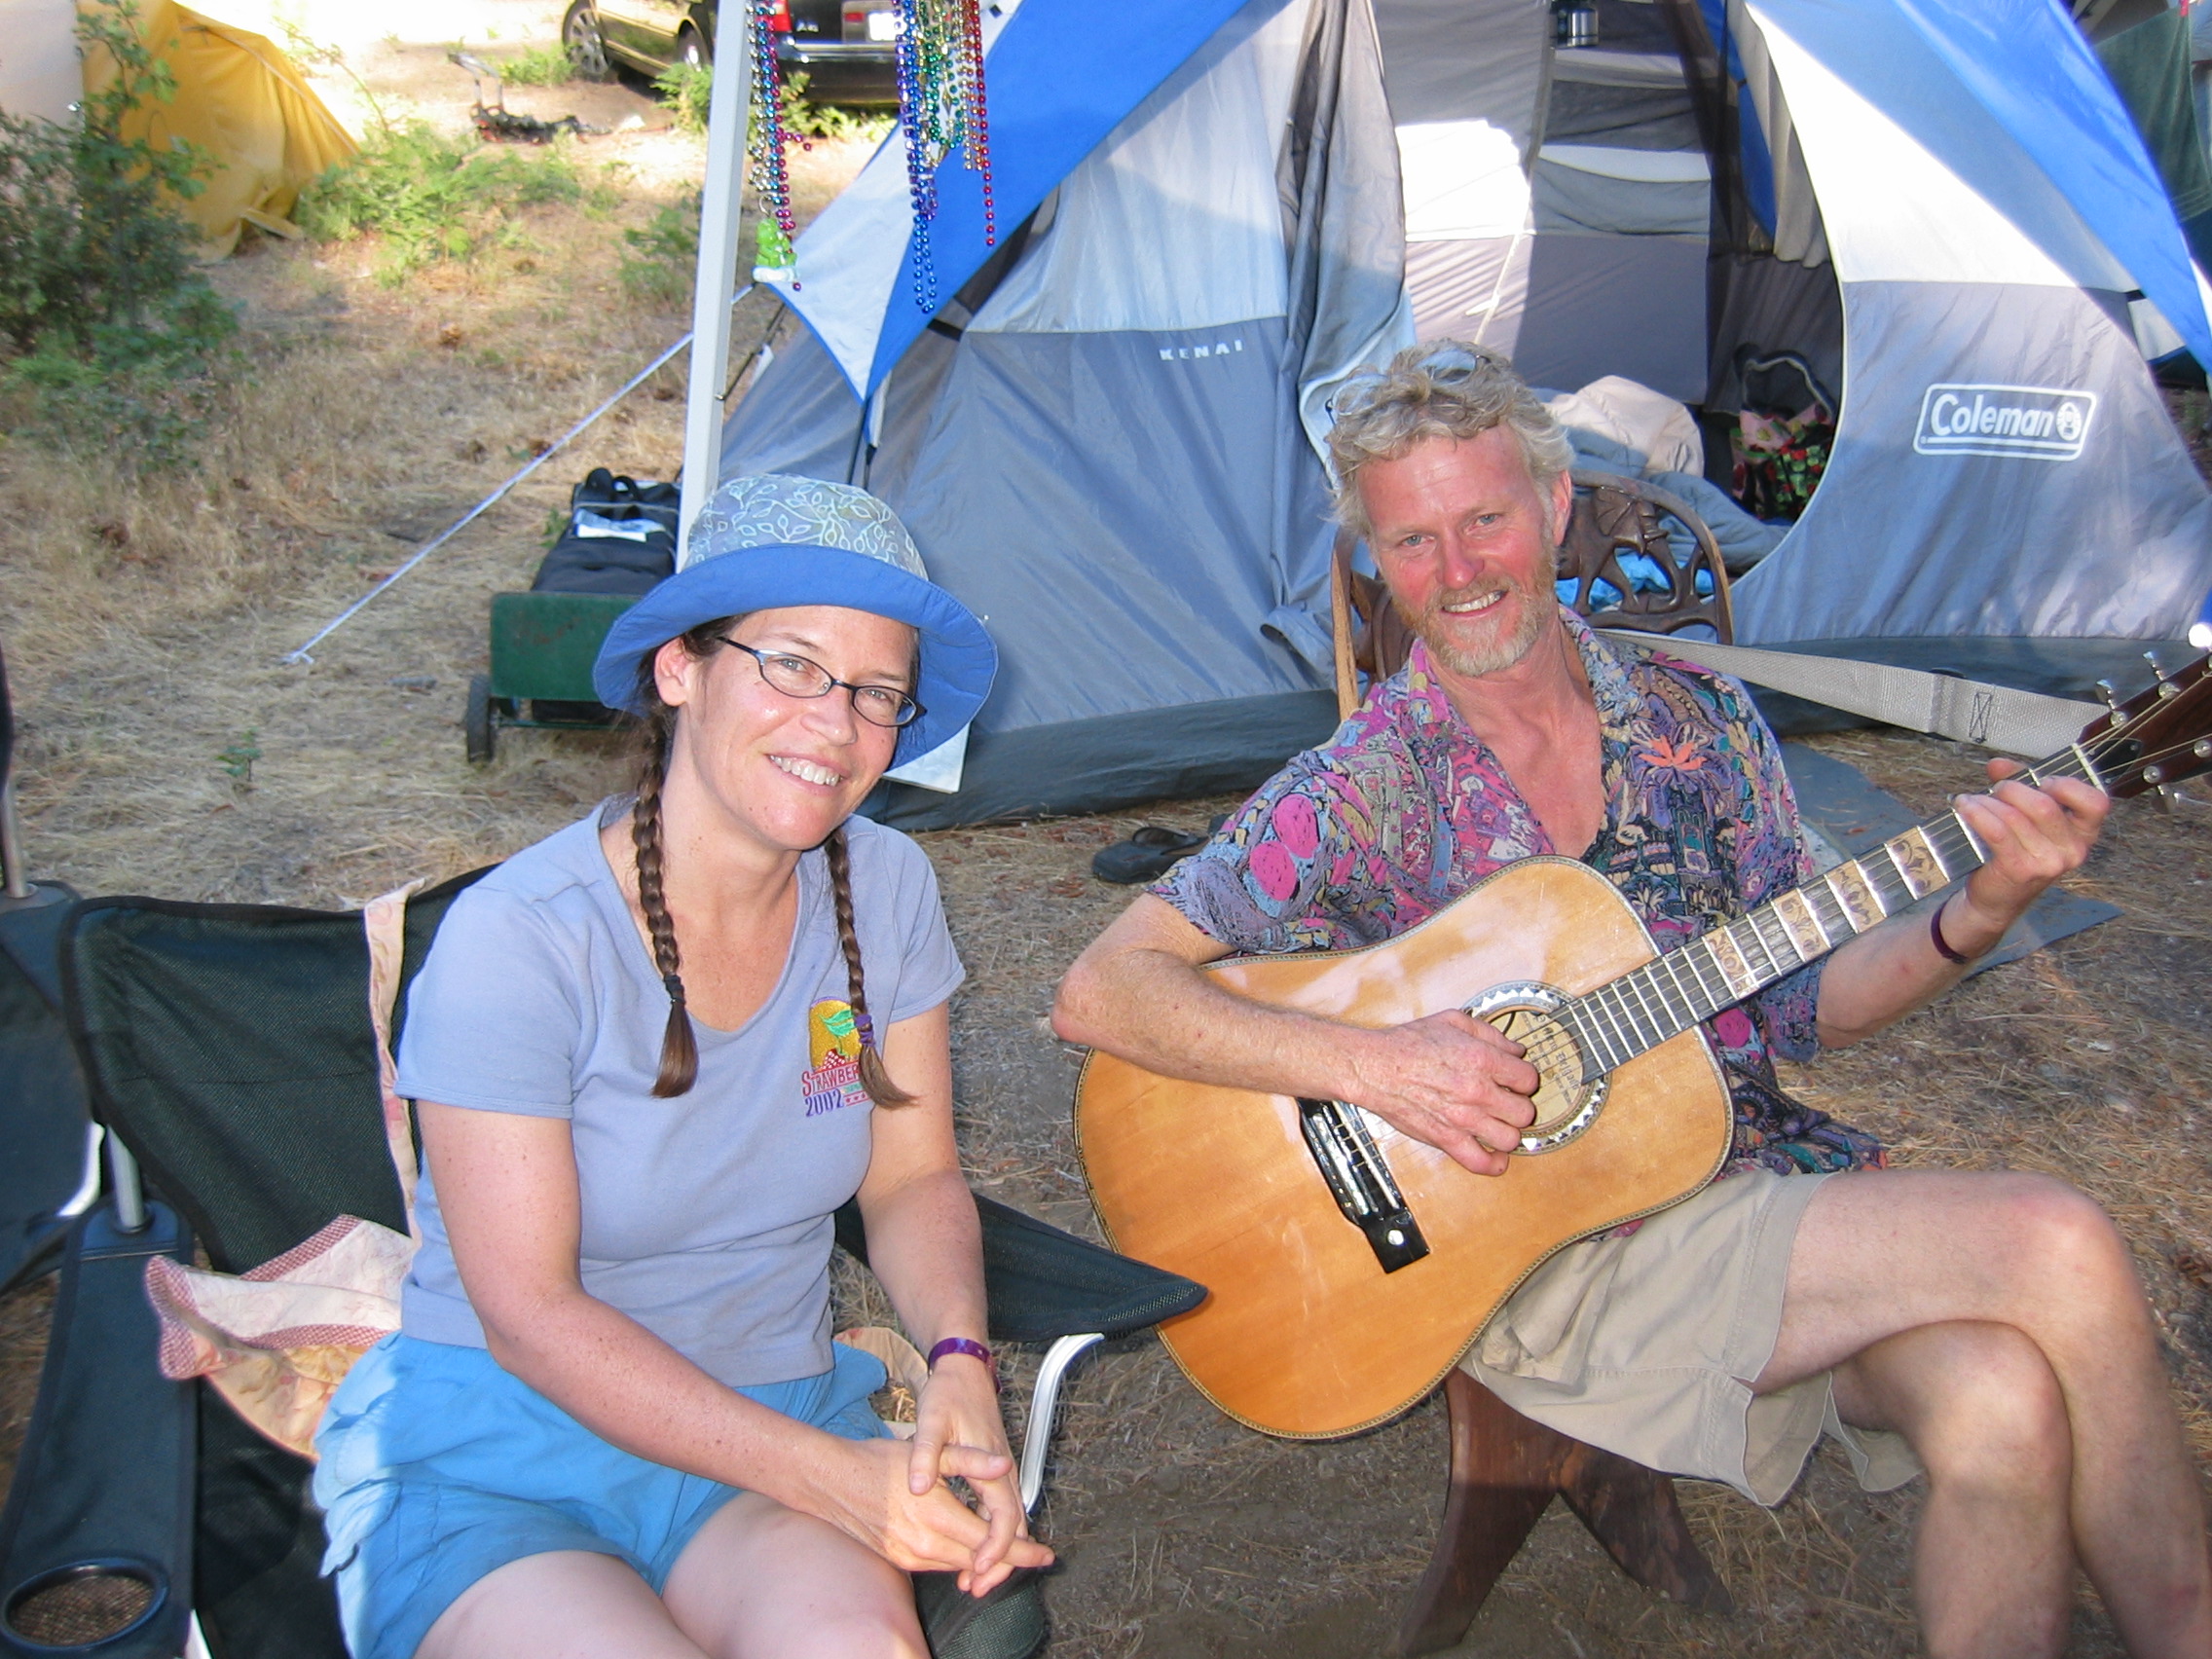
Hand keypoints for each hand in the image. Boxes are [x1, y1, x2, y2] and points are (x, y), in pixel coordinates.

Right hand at [800, 1431, 1051, 1591]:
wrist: (831, 1481)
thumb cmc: (877, 1461)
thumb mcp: (929, 1450)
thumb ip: (969, 1460)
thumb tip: (1002, 1463)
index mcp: (937, 1515)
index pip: (990, 1542)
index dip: (1022, 1550)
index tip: (1045, 1553)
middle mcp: (924, 1543)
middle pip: (979, 1561)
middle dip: (1012, 1561)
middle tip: (1038, 1558)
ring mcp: (909, 1556)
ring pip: (959, 1566)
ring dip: (985, 1563)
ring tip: (1011, 1556)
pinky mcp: (898, 1560)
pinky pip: (938, 1565)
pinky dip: (959, 1561)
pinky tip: (970, 1552)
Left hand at [905, 1355, 1050, 1594]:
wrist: (965, 1370)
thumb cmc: (950, 1394)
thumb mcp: (933, 1422)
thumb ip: (927, 1455)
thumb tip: (918, 1487)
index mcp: (991, 1464)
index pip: (1004, 1515)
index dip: (995, 1546)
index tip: (979, 1569)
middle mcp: (1002, 1472)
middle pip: (1013, 1526)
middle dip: (1000, 1561)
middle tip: (978, 1588)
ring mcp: (1000, 1473)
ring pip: (1009, 1522)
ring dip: (996, 1551)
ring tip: (974, 1580)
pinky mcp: (993, 1472)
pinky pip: (1000, 1512)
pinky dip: (991, 1535)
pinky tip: (971, 1549)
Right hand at [1340, 1010, 1539, 1175]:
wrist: (1374, 1067)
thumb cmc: (1407, 1044)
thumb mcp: (1452, 1021)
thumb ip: (1489, 1033)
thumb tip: (1515, 1049)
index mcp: (1482, 1060)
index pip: (1528, 1079)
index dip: (1524, 1080)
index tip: (1515, 1081)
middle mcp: (1477, 1091)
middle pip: (1524, 1112)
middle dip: (1518, 1106)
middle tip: (1507, 1102)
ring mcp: (1463, 1119)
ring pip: (1510, 1139)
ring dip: (1508, 1132)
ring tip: (1498, 1124)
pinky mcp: (1446, 1139)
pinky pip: (1481, 1162)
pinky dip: (1494, 1163)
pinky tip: (1495, 1154)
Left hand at [1945, 759, 2109, 956]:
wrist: (1997, 899)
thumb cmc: (2016, 852)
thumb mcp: (2027, 817)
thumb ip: (2019, 785)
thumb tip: (1998, 764)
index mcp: (2084, 834)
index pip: (2096, 803)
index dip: (2069, 785)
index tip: (2043, 780)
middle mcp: (2073, 850)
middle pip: (2045, 805)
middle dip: (2013, 789)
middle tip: (1996, 789)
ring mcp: (2048, 863)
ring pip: (2015, 816)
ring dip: (1988, 801)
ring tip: (1971, 799)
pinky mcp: (2020, 869)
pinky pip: (1996, 831)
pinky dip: (1977, 813)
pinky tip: (1964, 807)